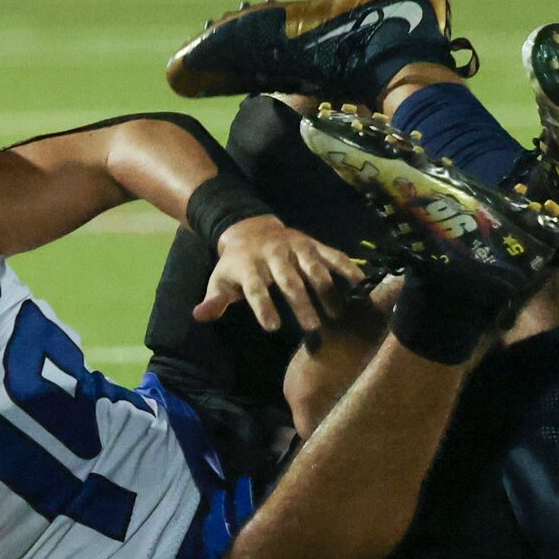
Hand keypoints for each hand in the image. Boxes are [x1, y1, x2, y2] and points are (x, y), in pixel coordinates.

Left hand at [195, 215, 364, 333]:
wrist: (251, 229)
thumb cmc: (237, 265)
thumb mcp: (221, 281)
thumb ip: (214, 300)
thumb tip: (199, 316)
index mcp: (249, 266)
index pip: (256, 288)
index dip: (263, 306)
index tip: (273, 327)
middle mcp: (274, 255)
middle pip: (289, 281)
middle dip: (301, 304)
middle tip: (313, 329)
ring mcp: (296, 248)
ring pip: (314, 268)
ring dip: (326, 290)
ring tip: (337, 314)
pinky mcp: (314, 244)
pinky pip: (333, 255)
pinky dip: (347, 268)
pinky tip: (360, 284)